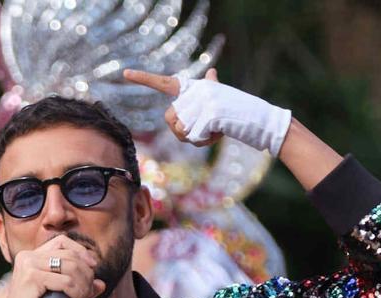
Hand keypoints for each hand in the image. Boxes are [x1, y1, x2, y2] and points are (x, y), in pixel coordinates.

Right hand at [0, 234, 104, 297]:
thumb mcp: (59, 295)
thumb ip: (78, 287)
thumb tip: (102, 284)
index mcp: (31, 256)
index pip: (62, 241)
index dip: (81, 250)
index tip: (93, 266)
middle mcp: (28, 256)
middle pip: (70, 256)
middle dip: (86, 275)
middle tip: (87, 294)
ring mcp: (29, 265)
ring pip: (71, 268)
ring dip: (83, 286)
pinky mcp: (32, 277)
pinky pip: (66, 281)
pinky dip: (77, 293)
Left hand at [123, 67, 291, 155]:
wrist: (256, 118)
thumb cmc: (236, 111)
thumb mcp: (220, 99)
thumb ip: (211, 89)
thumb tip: (212, 73)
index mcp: (193, 88)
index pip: (164, 83)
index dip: (143, 78)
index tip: (124, 73)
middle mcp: (194, 91)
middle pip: (170, 119)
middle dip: (181, 132)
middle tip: (203, 130)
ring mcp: (202, 102)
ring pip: (180, 131)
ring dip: (195, 138)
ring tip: (214, 130)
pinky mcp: (208, 114)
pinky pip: (194, 138)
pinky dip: (205, 141)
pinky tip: (219, 133)